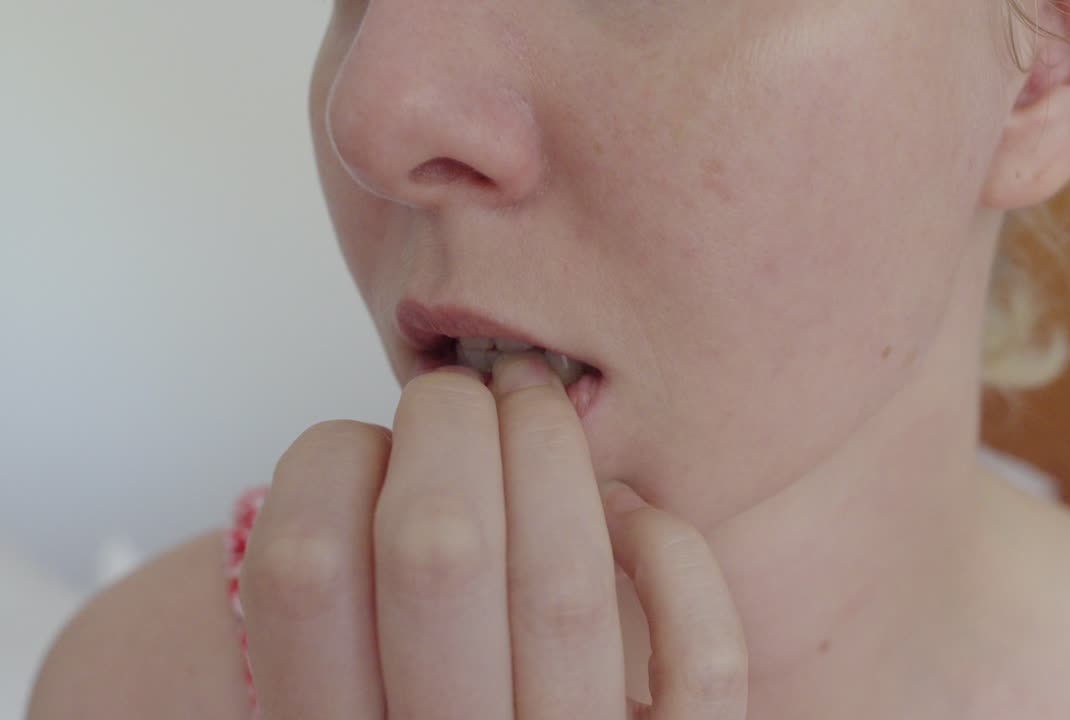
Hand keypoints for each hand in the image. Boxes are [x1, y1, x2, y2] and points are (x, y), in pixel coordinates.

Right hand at [238, 351, 748, 718]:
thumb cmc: (417, 719)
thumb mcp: (333, 693)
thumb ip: (335, 602)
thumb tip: (371, 463)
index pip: (303, 570)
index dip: (331, 460)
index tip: (372, 437)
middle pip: (437, 549)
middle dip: (449, 422)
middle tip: (462, 391)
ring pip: (564, 586)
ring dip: (550, 453)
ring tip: (536, 401)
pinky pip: (702, 659)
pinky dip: (671, 557)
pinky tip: (632, 517)